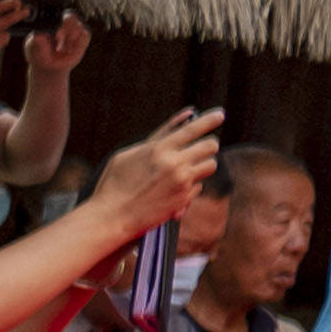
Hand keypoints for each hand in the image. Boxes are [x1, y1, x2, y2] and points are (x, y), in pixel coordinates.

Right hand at [104, 107, 226, 222]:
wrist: (110, 218)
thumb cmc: (115, 183)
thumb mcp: (129, 154)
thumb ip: (159, 134)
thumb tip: (187, 114)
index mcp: (159, 149)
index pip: (193, 128)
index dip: (210, 119)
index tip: (220, 114)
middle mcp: (175, 165)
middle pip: (210, 145)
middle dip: (207, 144)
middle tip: (200, 145)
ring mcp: (182, 183)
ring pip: (210, 165)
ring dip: (203, 163)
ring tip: (187, 166)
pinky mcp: (184, 200)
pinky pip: (199, 186)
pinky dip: (192, 184)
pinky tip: (174, 188)